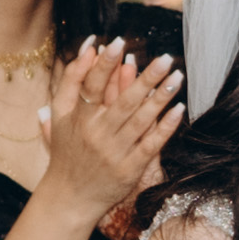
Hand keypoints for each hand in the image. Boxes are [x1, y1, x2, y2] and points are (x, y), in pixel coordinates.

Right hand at [37, 43, 182, 221]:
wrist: (70, 197)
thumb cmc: (67, 150)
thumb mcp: (59, 115)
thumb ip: (71, 79)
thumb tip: (90, 47)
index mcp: (79, 118)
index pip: (93, 85)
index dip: (105, 64)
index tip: (120, 42)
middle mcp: (97, 134)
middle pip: (124, 101)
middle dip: (146, 78)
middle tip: (165, 58)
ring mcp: (115, 152)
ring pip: (141, 120)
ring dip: (161, 97)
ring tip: (177, 76)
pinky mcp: (131, 169)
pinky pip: (152, 144)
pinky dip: (166, 127)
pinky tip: (179, 109)